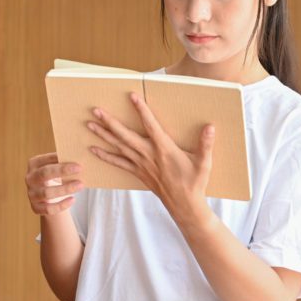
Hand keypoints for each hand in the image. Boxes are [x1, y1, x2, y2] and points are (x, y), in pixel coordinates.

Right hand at [25, 152, 83, 215]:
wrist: (49, 198)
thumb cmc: (55, 177)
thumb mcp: (56, 168)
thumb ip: (63, 162)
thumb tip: (80, 155)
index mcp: (34, 164)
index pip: (45, 160)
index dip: (60, 160)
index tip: (76, 162)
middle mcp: (30, 178)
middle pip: (44, 173)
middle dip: (62, 171)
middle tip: (79, 169)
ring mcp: (31, 194)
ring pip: (47, 193)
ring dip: (65, 189)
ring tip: (80, 185)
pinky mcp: (35, 207)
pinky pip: (49, 208)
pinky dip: (61, 205)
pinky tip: (72, 200)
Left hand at [87, 92, 214, 220]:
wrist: (184, 205)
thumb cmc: (195, 182)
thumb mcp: (204, 163)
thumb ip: (206, 144)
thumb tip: (210, 127)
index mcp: (164, 149)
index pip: (150, 125)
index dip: (141, 110)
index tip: (131, 96)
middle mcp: (148, 155)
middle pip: (125, 135)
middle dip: (109, 122)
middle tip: (96, 110)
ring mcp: (141, 164)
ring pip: (118, 147)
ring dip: (103, 135)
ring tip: (89, 124)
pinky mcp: (137, 172)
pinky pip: (118, 162)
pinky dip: (105, 155)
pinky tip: (93, 150)